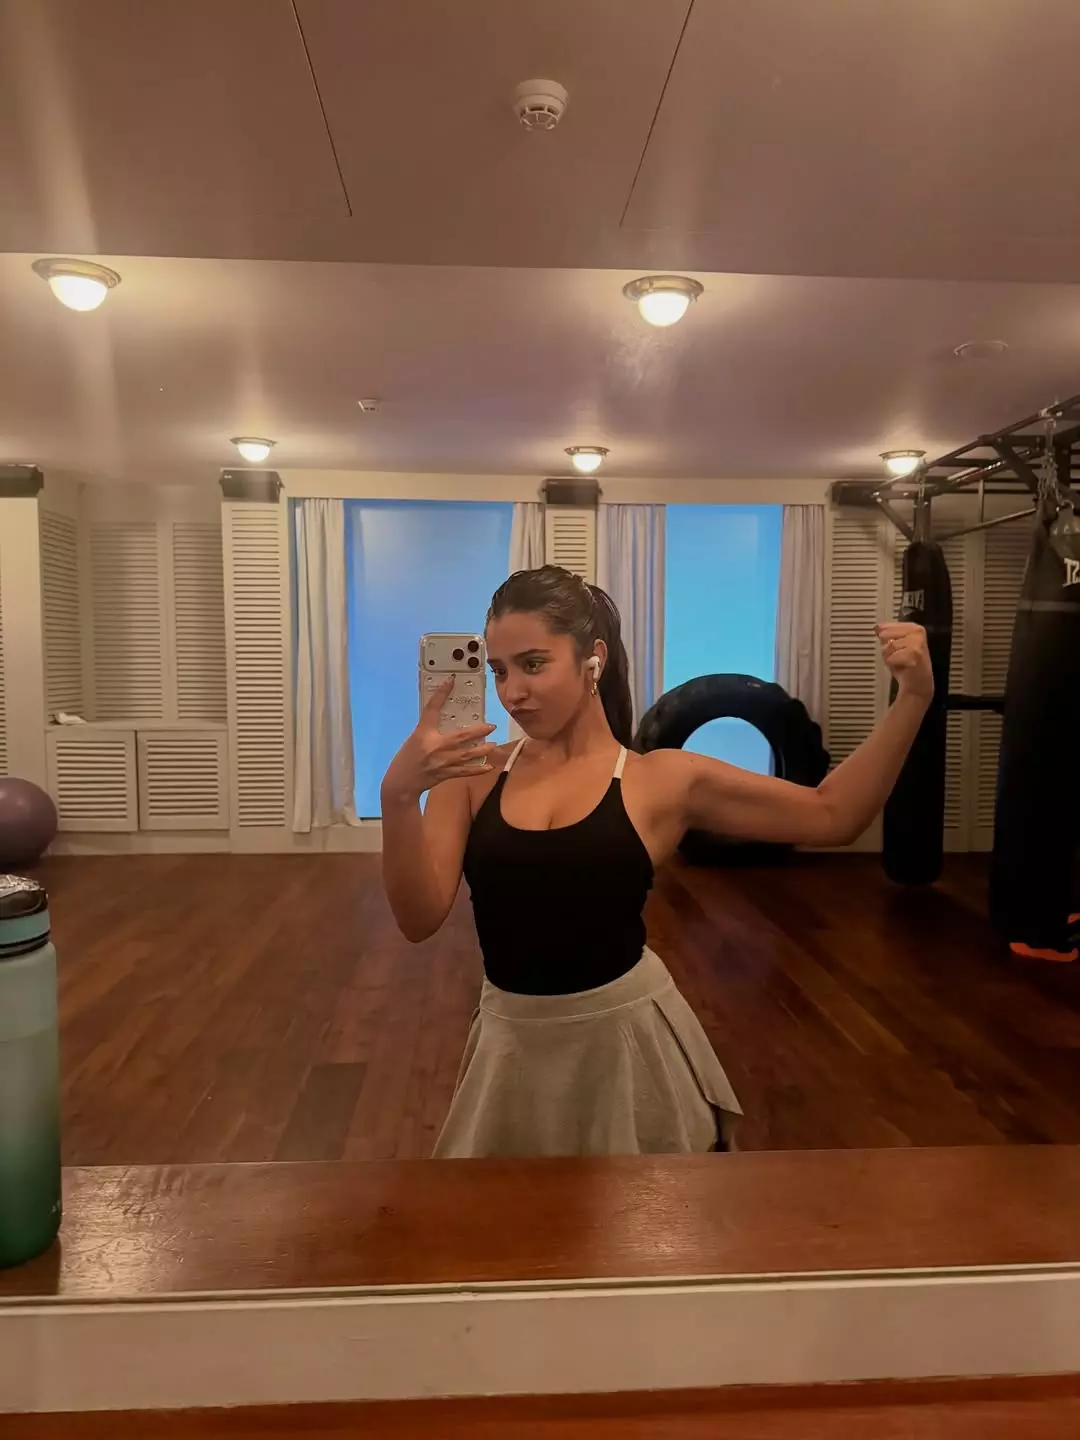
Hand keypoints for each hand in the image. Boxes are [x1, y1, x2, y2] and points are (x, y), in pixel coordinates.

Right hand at [381, 677, 496, 803]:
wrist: (401, 782)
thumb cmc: (407, 757)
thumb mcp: (416, 737)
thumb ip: (430, 729)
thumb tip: (448, 719)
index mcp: (423, 733)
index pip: (432, 709)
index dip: (442, 693)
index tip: (451, 680)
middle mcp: (434, 746)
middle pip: (460, 736)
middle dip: (478, 731)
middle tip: (491, 726)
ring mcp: (441, 762)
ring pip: (466, 755)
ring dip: (482, 750)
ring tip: (493, 744)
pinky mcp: (446, 774)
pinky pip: (465, 771)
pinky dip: (478, 769)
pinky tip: (489, 766)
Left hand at [875, 621, 933, 702]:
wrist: (917, 682)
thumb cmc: (906, 664)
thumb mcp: (894, 645)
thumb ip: (886, 634)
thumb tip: (877, 627)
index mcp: (913, 627)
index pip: (885, 627)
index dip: (885, 640)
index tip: (895, 647)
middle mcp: (917, 632)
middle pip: (885, 635)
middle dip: (887, 648)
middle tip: (898, 656)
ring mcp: (917, 642)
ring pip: (888, 647)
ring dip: (890, 657)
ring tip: (900, 661)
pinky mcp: (914, 654)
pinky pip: (891, 657)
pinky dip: (892, 664)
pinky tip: (902, 666)